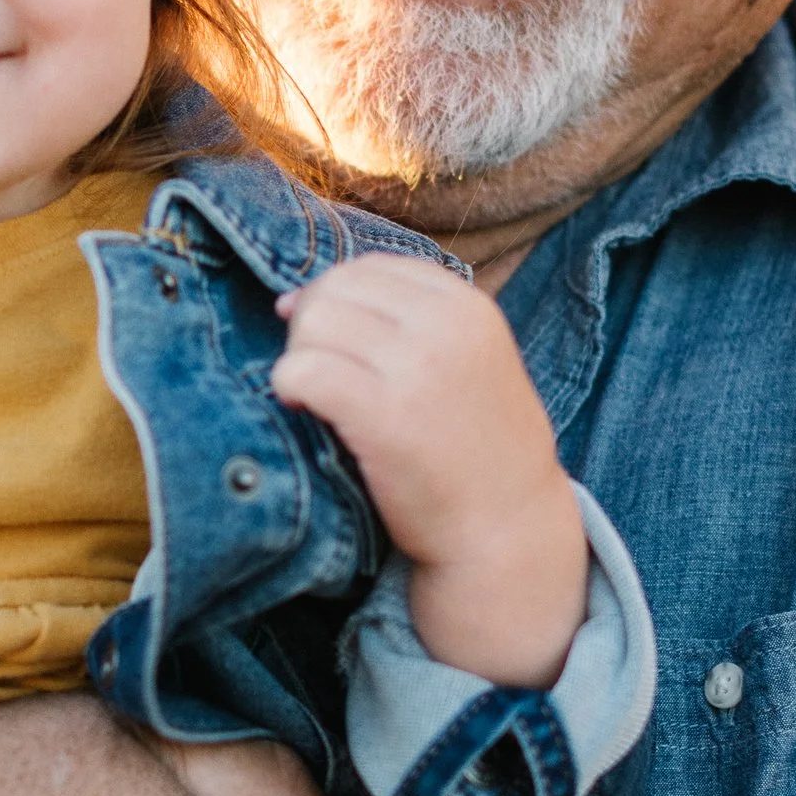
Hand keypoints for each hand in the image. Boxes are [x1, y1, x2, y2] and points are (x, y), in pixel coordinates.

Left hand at [270, 254, 589, 687]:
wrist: (507, 528)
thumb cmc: (475, 450)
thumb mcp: (469, 362)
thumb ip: (407, 322)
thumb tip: (294, 299)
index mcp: (467, 306)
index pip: (371, 267)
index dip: (336, 297)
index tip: (332, 339)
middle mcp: (444, 326)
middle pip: (336, 289)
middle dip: (312, 326)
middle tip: (320, 374)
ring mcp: (415, 368)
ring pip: (312, 324)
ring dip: (298, 358)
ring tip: (315, 396)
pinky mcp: (381, 416)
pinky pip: (301, 371)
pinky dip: (288, 388)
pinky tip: (304, 410)